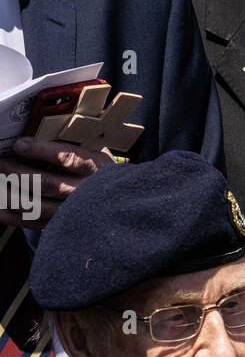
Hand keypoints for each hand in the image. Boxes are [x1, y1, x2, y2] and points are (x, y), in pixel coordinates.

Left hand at [0, 137, 114, 228]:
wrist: (121, 207)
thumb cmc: (104, 174)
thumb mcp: (100, 154)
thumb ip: (77, 144)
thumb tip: (43, 131)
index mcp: (95, 169)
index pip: (69, 159)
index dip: (42, 152)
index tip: (19, 145)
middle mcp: (83, 192)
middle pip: (46, 184)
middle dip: (17, 172)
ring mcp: (71, 212)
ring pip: (36, 206)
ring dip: (9, 195)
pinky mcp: (61, 225)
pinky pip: (33, 223)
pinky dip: (12, 216)